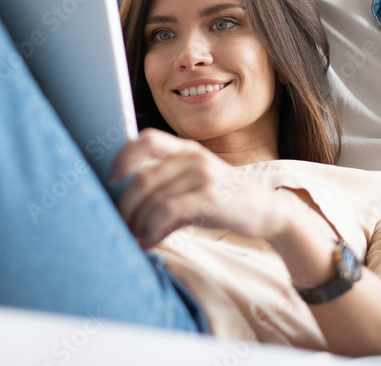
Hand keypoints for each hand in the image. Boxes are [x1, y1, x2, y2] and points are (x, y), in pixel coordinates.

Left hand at [110, 128, 286, 247]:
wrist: (268, 212)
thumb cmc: (226, 201)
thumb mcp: (195, 188)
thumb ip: (164, 195)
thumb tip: (130, 218)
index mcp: (187, 150)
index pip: (148, 139)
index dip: (125, 155)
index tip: (111, 177)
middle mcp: (193, 157)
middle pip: (143, 177)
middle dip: (125, 205)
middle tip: (119, 225)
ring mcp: (203, 175)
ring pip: (153, 197)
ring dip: (137, 222)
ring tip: (134, 239)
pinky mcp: (210, 197)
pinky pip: (168, 210)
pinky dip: (152, 228)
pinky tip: (149, 241)